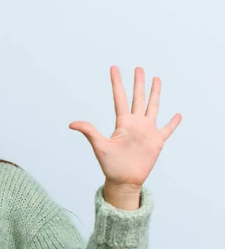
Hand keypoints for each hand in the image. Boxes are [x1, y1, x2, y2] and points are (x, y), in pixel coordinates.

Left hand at [68, 66, 181, 187]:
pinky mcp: (157, 141)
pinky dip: (173, 122)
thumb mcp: (99, 146)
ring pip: (153, 107)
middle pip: (138, 98)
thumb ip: (89, 132)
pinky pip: (167, 129)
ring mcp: (147, 131)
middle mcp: (135, 124)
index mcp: (122, 123)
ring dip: (155, 94)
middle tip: (139, 68)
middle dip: (138, 83)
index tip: (114, 68)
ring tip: (157, 79)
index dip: (117, 83)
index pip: (120, 98)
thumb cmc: (110, 165)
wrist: (124, 180)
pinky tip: (177, 114)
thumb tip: (71, 124)